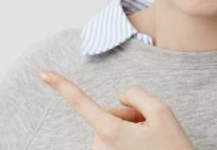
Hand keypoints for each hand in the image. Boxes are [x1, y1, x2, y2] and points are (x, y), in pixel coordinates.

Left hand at [39, 70, 192, 149]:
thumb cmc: (173, 149)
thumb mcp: (163, 112)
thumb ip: (136, 95)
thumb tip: (121, 98)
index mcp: (110, 131)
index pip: (81, 103)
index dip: (62, 86)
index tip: (43, 73)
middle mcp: (101, 146)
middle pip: (110, 114)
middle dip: (130, 117)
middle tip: (152, 132)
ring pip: (114, 129)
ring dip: (132, 131)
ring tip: (151, 144)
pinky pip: (116, 141)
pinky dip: (130, 141)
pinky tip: (145, 149)